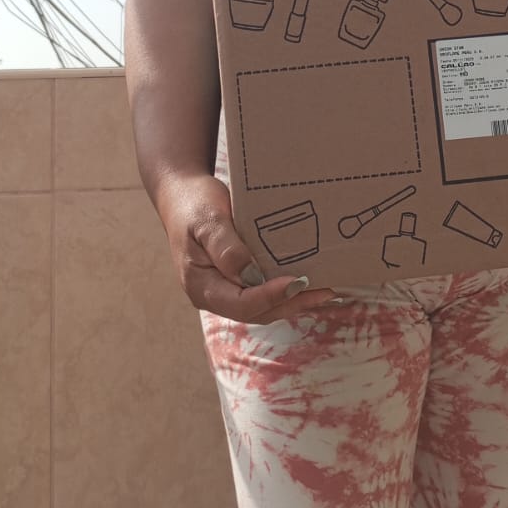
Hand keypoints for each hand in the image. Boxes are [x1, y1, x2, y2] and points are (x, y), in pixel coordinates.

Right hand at [157, 172, 339, 321]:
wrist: (181, 195)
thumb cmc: (194, 204)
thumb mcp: (207, 220)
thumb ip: (227, 248)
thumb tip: (251, 276)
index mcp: (201, 285)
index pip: (241, 303)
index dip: (271, 297)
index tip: (298, 282)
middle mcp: (213, 295)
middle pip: (256, 312)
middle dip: (291, 304)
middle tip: (324, 291)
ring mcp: (224, 291)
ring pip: (262, 308)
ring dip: (293, 302)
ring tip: (326, 293)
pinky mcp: (235, 281)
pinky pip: (262, 293)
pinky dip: (286, 292)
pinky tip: (308, 285)